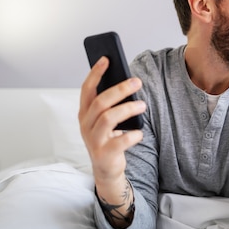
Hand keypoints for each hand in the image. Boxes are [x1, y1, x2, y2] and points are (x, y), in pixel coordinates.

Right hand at [79, 56, 145, 226]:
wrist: (106, 169)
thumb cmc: (109, 138)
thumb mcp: (106, 119)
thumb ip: (111, 103)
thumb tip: (128, 82)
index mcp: (84, 113)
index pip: (86, 89)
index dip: (95, 73)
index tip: (107, 58)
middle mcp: (85, 125)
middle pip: (100, 102)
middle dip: (119, 89)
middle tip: (137, 82)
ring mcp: (93, 140)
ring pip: (108, 118)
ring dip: (128, 109)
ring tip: (143, 105)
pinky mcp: (104, 154)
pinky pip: (120, 141)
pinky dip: (133, 135)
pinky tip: (139, 133)